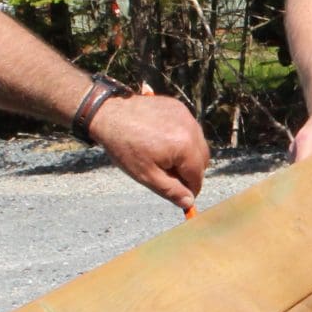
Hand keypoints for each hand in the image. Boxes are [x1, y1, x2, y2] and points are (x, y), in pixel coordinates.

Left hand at [89, 92, 209, 210]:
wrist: (109, 114)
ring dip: (187, 155)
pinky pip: (189, 129)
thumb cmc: (125, 146)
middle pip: (202, 160)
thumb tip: (189, 203)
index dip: (190, 189)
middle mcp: (191, 129)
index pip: (198, 176)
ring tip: (164, 158)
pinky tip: (163, 141)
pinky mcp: (178, 107)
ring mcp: (186, 116)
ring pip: (198, 144)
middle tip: (169, 175)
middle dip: (190, 171)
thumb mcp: (147, 175)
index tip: (180, 194)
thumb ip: (171, 190)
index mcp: (185, 147)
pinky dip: (182, 139)